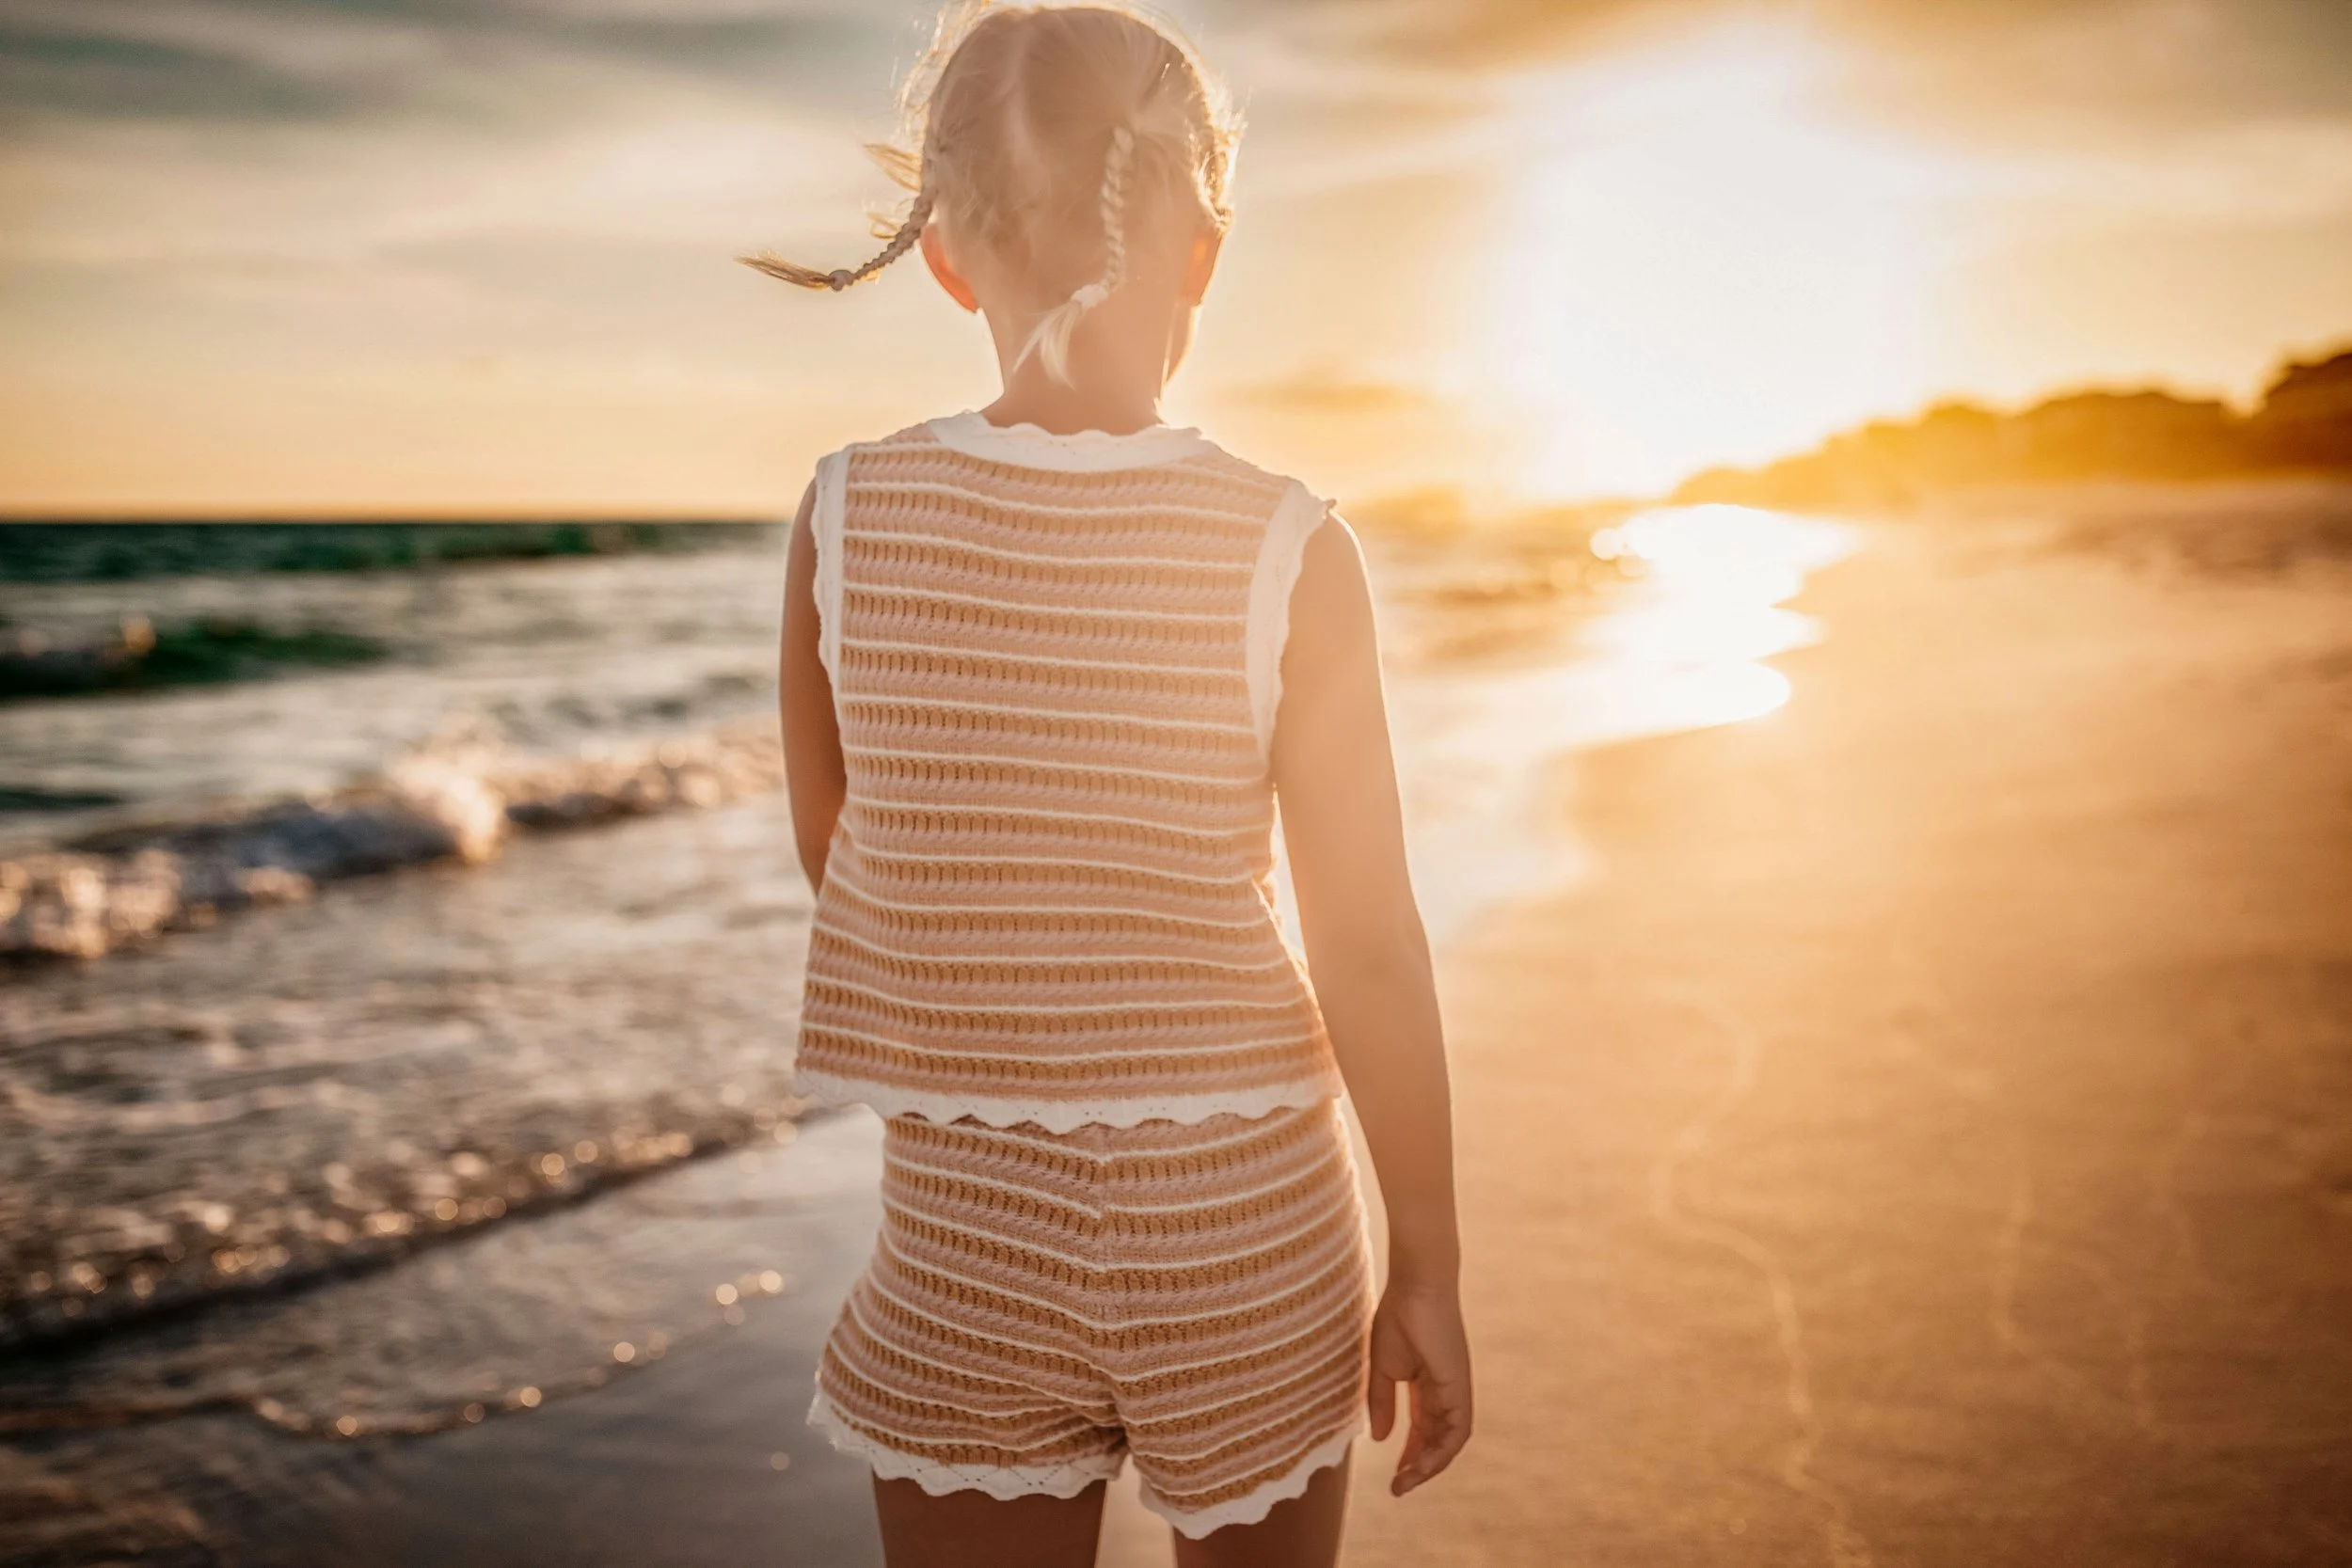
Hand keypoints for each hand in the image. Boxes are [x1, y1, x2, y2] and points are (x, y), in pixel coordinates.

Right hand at [1365, 1280, 1472, 1495]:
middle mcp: (1445, 1391)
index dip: (1409, 1452)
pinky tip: (1422, 1463)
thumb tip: (1381, 1438)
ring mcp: (1455, 1389)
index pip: (1421, 1428)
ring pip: (1449, 1440)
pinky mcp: (1459, 1387)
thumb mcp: (1383, 1367)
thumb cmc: (1397, 1316)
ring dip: (1430, 1465)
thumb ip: (1382, 1402)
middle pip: (1436, 1439)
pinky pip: (1457, 1429)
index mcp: (1426, 1383)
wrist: (1416, 1286)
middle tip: (1398, 1488)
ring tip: (1406, 1481)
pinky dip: (1442, 1450)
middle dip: (1418, 1466)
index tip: (1393, 1475)